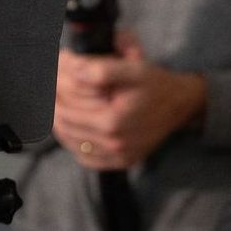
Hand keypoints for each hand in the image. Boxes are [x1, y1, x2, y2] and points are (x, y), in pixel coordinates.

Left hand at [53, 32, 206, 169]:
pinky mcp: (121, 162)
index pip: (64, 109)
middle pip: (64, 125)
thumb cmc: (155, 85)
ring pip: (70, 142)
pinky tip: (73, 125)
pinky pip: (84, 157)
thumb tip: (73, 70)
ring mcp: (118, 156)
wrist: (180, 104)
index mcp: (113, 123)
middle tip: (50, 87)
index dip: (52, 91)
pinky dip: (73, 141)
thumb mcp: (132, 69)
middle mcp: (114, 145)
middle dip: (54, 104)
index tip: (50, 76)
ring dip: (60, 122)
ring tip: (59, 103)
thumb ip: (101, 69)